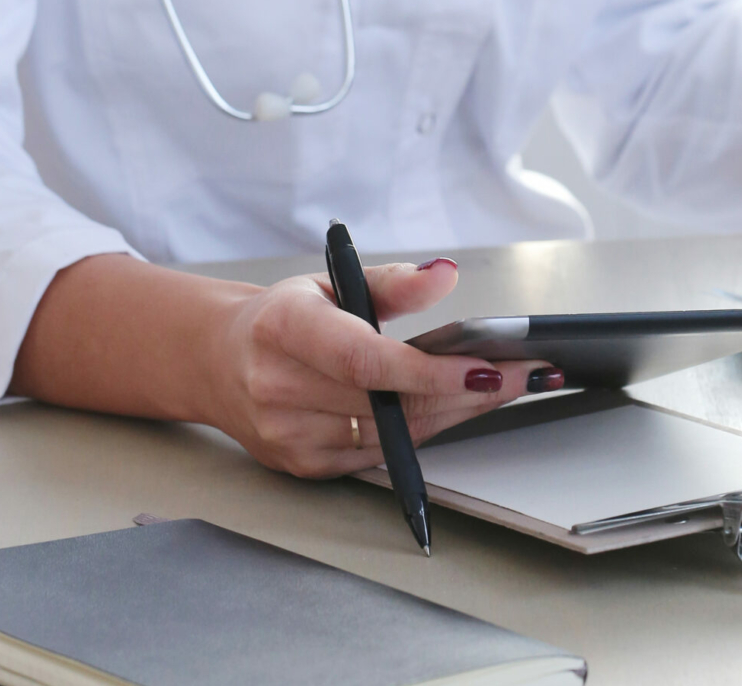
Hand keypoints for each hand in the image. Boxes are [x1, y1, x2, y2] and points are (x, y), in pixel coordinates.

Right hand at [207, 259, 561, 477]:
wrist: (218, 361)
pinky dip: (424, 431)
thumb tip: (445, 275)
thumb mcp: (331, 281)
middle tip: (523, 373)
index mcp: (283, 330)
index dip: (431, 371)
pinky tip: (455, 408)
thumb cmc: (283, 318)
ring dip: (456, 412)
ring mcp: (288, 436)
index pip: (366, 360)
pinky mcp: (302, 466)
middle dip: (468, 391)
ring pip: (396, 434)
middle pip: (391, 403)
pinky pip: (382, 454)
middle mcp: (278, 388)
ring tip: (501, 386)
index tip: (488, 367)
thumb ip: (393, 282)